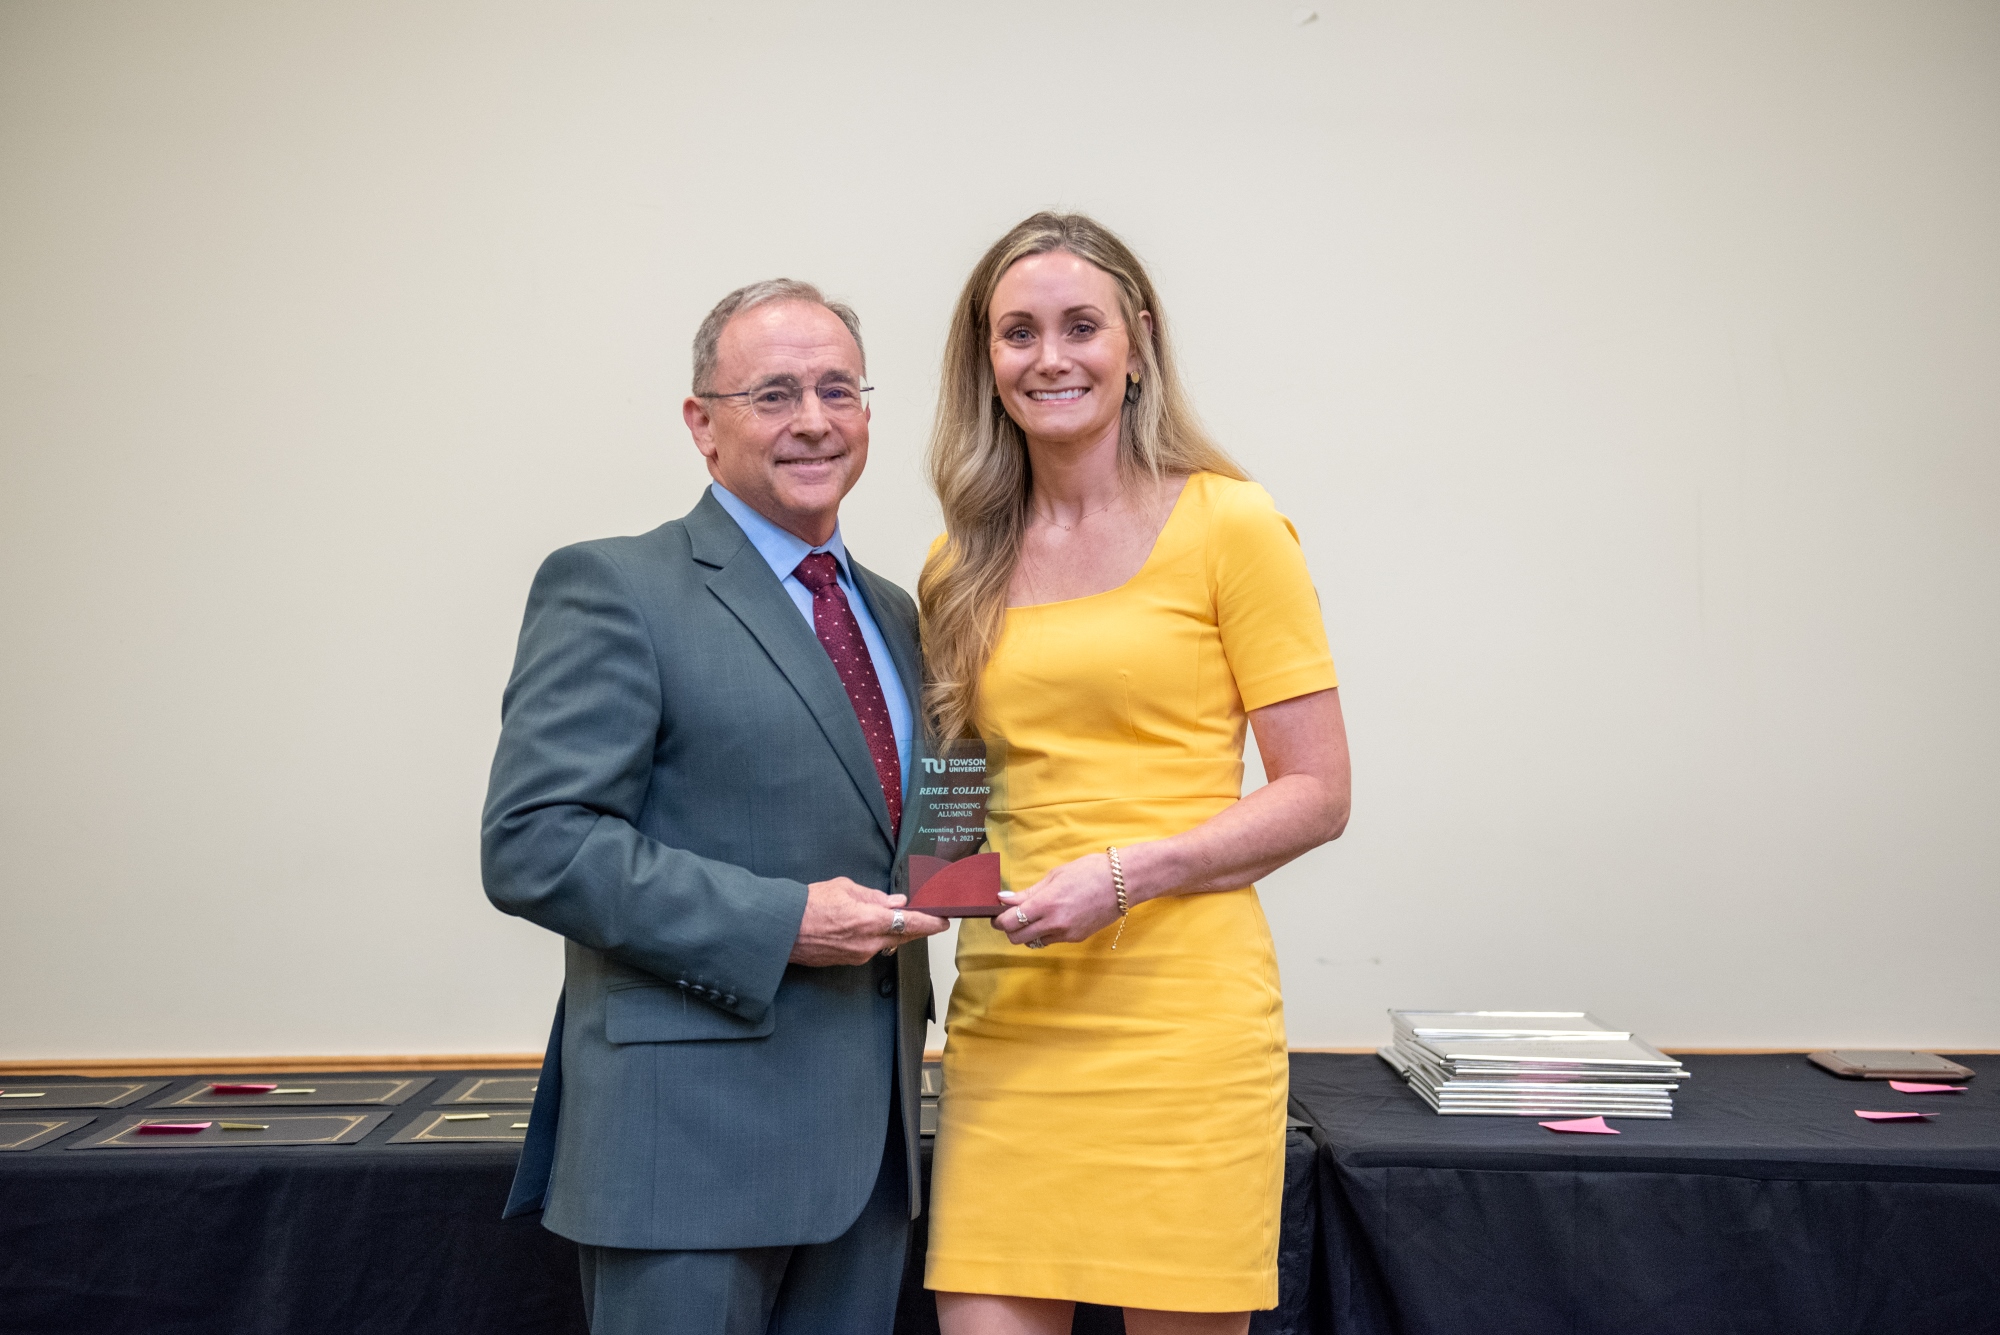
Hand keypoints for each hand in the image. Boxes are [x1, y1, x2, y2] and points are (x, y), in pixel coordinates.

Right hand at [789, 877, 947, 966]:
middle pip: (906, 936)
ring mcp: (859, 955)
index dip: (932, 922)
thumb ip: (874, 896)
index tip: (944, 920)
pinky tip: (872, 927)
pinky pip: (871, 948)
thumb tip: (895, 902)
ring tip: (896, 917)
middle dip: (920, 928)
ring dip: (896, 932)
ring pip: (888, 943)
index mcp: (870, 920)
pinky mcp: (849, 961)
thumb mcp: (844, 888)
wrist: (781, 929)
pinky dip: (877, 938)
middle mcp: (869, 942)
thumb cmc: (808, 905)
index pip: (912, 923)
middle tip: (931, 919)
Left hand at [996, 853, 1122, 946]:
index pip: (1009, 922)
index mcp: (1046, 904)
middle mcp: (1054, 923)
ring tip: (1033, 916)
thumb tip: (1003, 898)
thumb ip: (1028, 892)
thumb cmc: (1089, 871)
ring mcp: (1066, 934)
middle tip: (1011, 916)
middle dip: (1009, 929)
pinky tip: (1052, 918)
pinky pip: (1051, 940)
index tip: (997, 913)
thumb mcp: (1055, 876)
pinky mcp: (1077, 938)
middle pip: (1017, 938)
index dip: (998, 919)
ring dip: (1027, 933)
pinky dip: (1045, 933)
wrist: (1122, 882)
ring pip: (1033, 942)